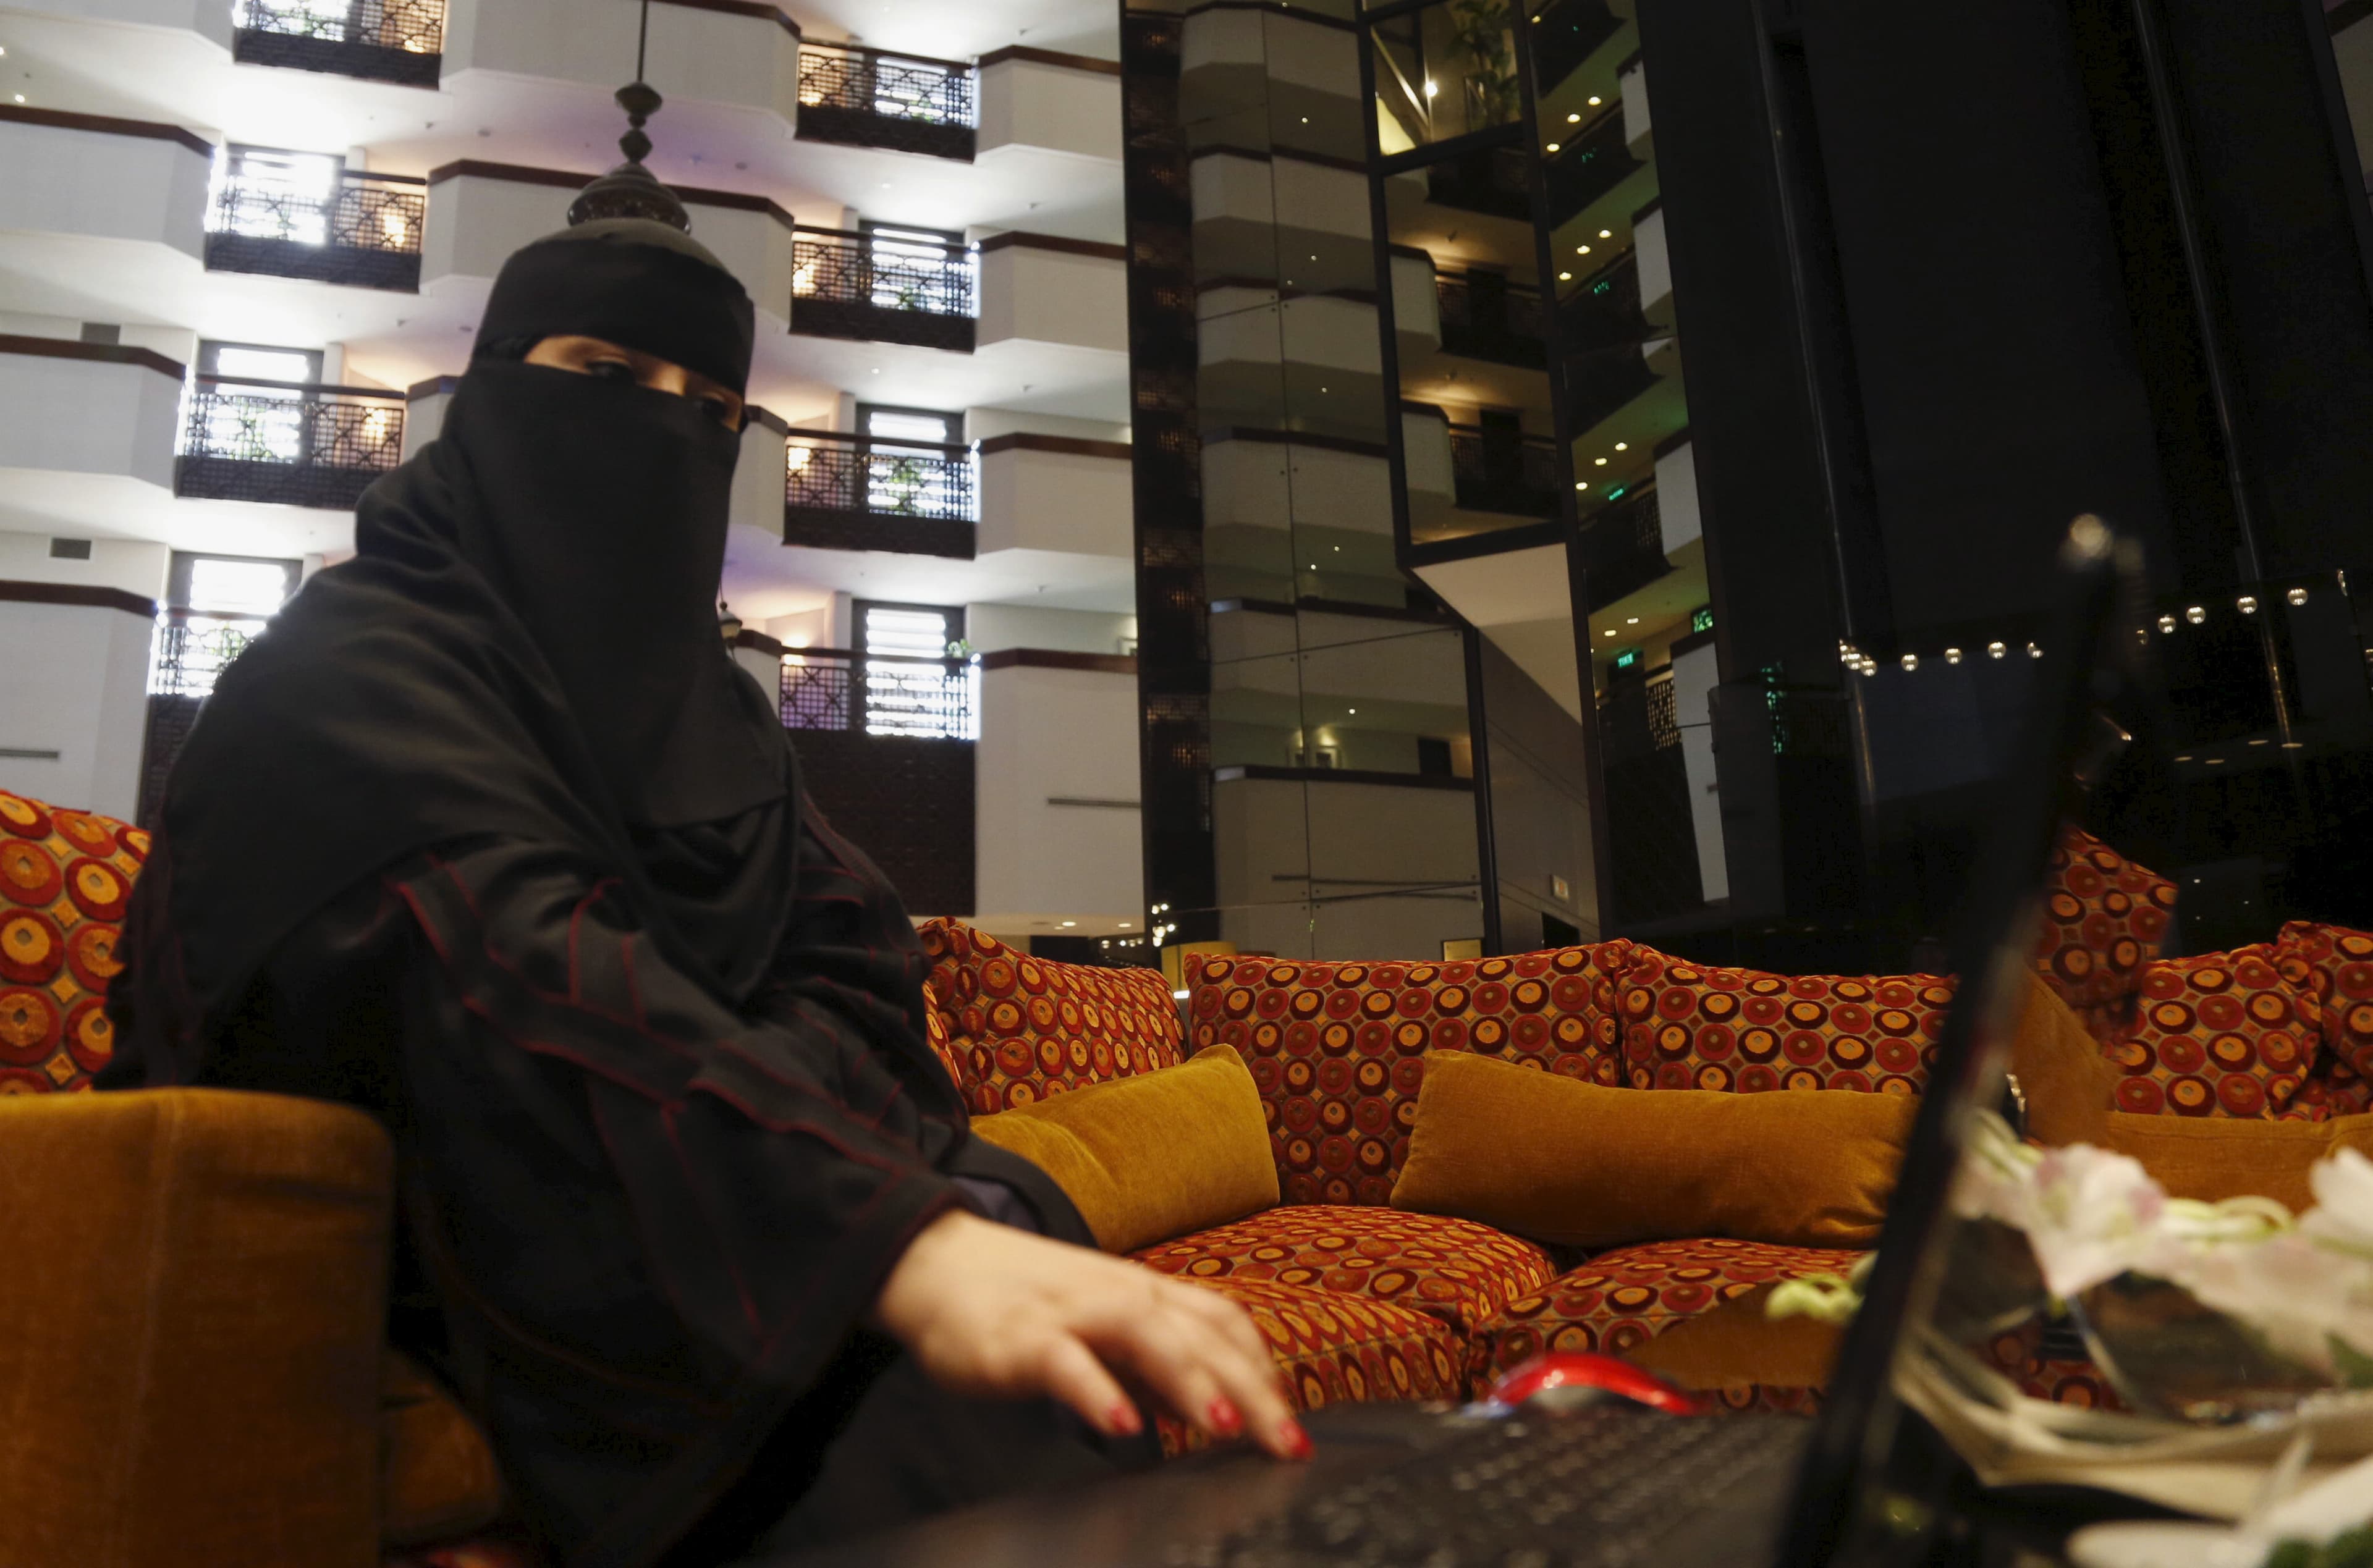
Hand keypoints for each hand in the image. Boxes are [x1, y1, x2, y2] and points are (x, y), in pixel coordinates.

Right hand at [870, 1208, 1308, 1458]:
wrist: (934, 1261)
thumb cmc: (1023, 1301)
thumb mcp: (1102, 1328)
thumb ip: (1155, 1367)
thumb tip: (1212, 1408)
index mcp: (1143, 1293)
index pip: (1222, 1322)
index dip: (1264, 1370)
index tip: (1293, 1420)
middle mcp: (1118, 1294)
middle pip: (1199, 1334)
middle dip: (1251, 1389)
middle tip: (1287, 1442)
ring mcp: (1070, 1311)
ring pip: (1144, 1333)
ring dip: (1190, 1380)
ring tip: (1225, 1425)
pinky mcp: (1020, 1336)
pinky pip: (1064, 1361)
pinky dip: (1097, 1391)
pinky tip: (1122, 1427)